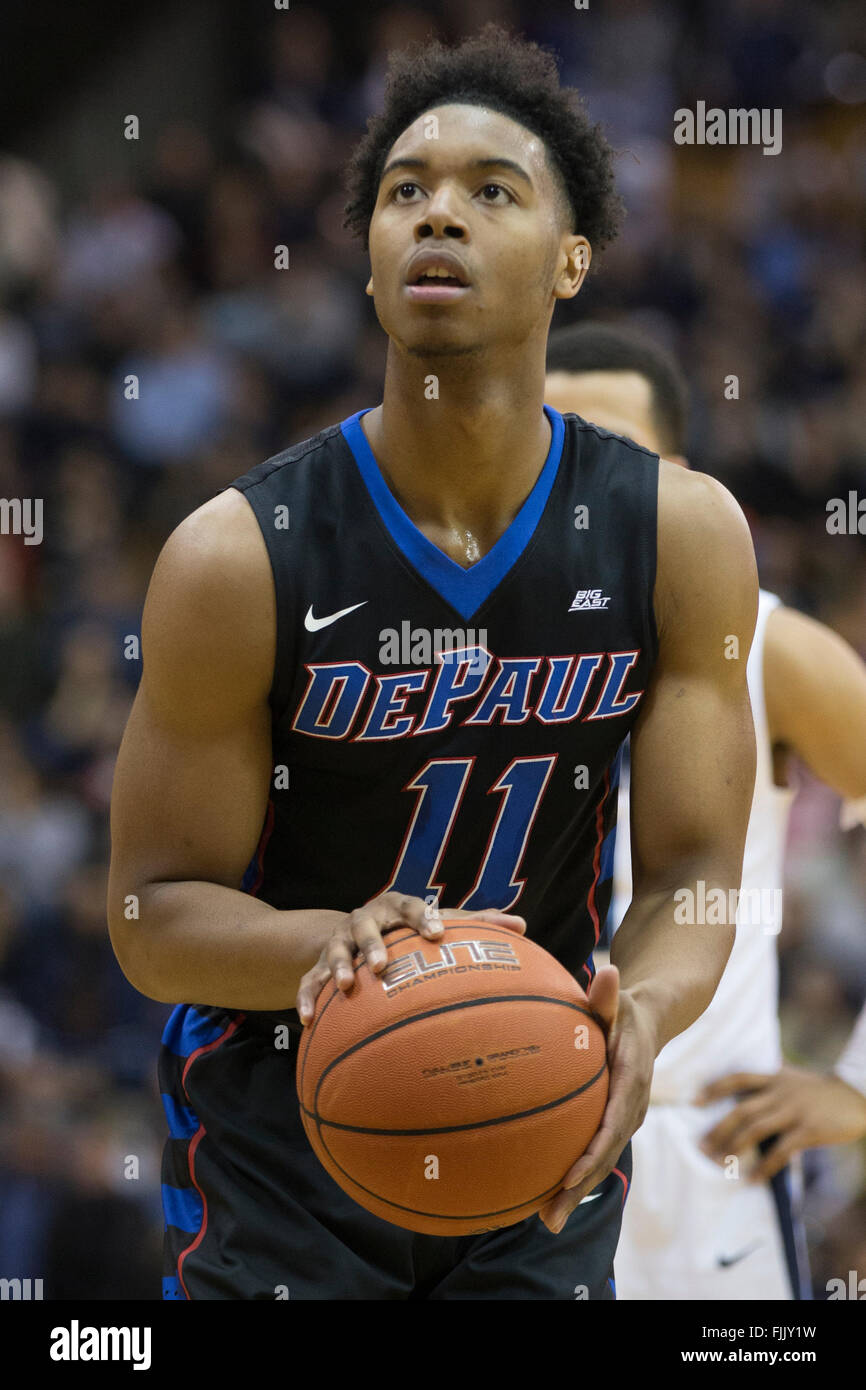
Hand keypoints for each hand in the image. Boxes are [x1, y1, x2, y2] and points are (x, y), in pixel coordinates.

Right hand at [296, 893, 525, 1024]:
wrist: (357, 930)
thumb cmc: (409, 930)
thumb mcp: (436, 922)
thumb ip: (476, 924)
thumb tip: (522, 925)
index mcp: (395, 907)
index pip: (410, 907)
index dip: (423, 918)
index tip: (438, 934)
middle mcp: (365, 920)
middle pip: (366, 926)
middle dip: (374, 944)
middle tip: (383, 965)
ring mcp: (339, 941)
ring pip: (335, 950)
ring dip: (339, 967)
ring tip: (346, 987)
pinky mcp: (319, 964)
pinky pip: (308, 980)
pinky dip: (306, 998)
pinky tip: (308, 1021)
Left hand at [538, 965, 655, 1233]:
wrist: (651, 1020)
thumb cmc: (624, 1008)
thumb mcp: (618, 1001)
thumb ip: (607, 996)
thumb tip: (610, 969)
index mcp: (632, 1082)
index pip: (613, 1124)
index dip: (593, 1153)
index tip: (569, 1177)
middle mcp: (633, 1108)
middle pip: (606, 1155)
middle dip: (579, 1189)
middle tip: (549, 1218)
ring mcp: (625, 1119)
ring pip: (601, 1161)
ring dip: (576, 1192)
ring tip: (545, 1219)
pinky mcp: (615, 1123)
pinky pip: (596, 1152)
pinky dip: (575, 1176)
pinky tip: (545, 1192)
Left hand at [697, 1065, 865, 1179]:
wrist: (858, 1094)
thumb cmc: (822, 1089)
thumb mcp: (794, 1078)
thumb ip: (771, 1080)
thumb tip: (744, 1086)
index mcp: (774, 1077)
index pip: (737, 1078)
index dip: (713, 1089)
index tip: (693, 1101)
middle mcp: (780, 1092)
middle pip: (741, 1109)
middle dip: (718, 1129)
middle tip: (701, 1146)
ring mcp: (794, 1111)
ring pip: (756, 1129)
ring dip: (734, 1148)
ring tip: (720, 1164)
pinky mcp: (808, 1130)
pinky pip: (781, 1151)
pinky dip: (764, 1167)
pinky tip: (752, 1179)